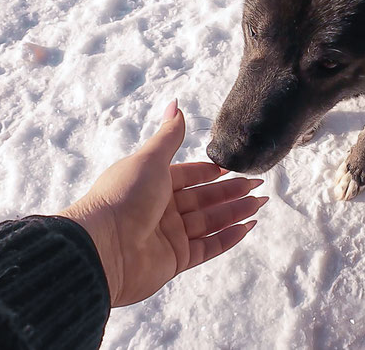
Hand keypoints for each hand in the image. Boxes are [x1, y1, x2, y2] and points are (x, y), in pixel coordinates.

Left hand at [60, 100, 266, 306]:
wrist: (103, 246)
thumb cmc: (123, 196)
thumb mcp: (150, 159)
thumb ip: (169, 136)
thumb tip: (176, 103)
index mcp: (152, 183)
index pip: (188, 175)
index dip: (210, 172)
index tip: (232, 168)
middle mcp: (161, 208)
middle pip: (204, 198)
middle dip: (232, 191)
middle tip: (258, 184)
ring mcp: (169, 235)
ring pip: (210, 221)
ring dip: (236, 211)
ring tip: (261, 202)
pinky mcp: (176, 260)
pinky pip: (209, 246)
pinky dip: (229, 237)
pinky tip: (249, 226)